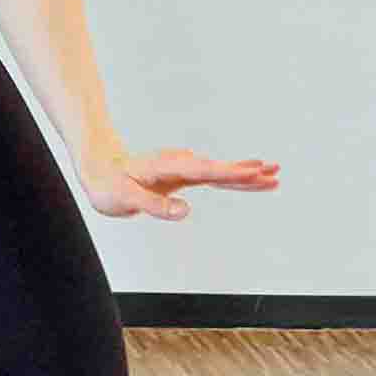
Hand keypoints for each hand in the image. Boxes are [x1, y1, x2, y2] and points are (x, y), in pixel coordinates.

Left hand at [82, 144, 280, 224]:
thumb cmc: (108, 183)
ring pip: (222, 173)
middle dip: (248, 173)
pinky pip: (215, 179)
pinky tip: (252, 179)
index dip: (229, 172)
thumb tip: (186, 211)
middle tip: (276, 172)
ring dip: (247, 175)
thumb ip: (154, 205)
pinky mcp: (185, 177)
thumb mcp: (125, 199)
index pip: (204, 171)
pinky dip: (234, 180)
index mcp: (168, 167)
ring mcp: (185, 169)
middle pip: (220, 169)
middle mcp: (180, 164)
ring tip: (275, 175)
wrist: (99, 169)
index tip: (253, 172)